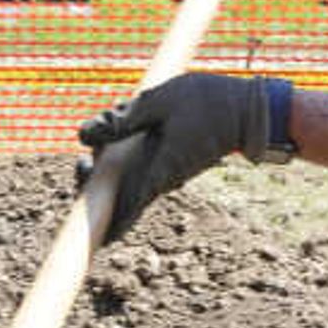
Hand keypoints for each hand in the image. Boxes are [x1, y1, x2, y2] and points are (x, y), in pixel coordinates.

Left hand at [75, 73, 292, 243]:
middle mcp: (158, 181)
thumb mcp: (159, 101)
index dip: (95, 226)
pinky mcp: (168, 164)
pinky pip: (138, 172)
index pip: (120, 214)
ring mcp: (164, 174)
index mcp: (155, 172)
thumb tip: (81, 135)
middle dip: (91, 190)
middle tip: (83, 162)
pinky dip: (121, 161)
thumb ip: (121, 119)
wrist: (250, 110)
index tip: (77, 222)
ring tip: (101, 138)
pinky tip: (118, 135)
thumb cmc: (209, 102)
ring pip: (125, 186)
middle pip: (116, 204)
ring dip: (105, 171)